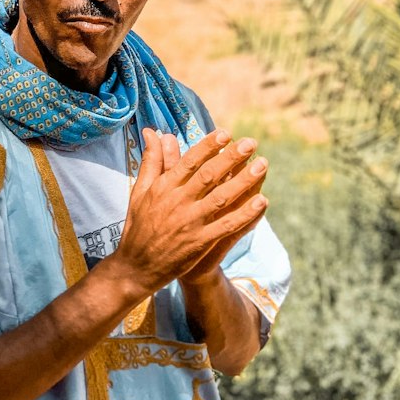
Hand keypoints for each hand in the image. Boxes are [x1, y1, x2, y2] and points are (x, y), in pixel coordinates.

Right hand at [108, 128, 268, 298]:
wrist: (136, 266)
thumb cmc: (138, 226)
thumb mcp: (140, 191)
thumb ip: (151, 161)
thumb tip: (153, 132)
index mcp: (163, 187)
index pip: (189, 161)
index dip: (208, 146)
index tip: (225, 133)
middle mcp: (177, 202)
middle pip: (209, 175)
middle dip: (231, 157)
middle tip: (250, 143)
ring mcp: (190, 223)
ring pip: (222, 197)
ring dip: (244, 181)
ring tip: (262, 165)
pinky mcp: (199, 243)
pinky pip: (227, 225)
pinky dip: (245, 214)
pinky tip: (261, 202)